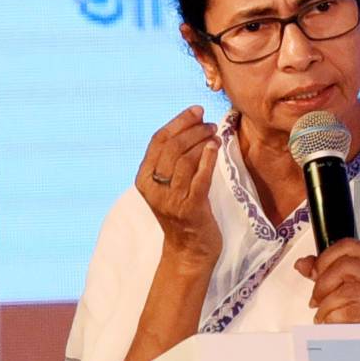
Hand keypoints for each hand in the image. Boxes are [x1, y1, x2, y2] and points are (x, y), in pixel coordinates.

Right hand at [135, 106, 221, 263]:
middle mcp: (154, 188)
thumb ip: (173, 160)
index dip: (178, 121)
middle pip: (172, 147)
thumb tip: (193, 124)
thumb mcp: (170, 184)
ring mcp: (171, 200)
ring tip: (215, 134)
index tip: (197, 110)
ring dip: (202, 141)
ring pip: (185, 160)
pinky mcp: (190, 209)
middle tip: (210, 124)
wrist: (189, 250)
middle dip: (193, 130)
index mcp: (144, 178)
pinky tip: (215, 147)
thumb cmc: (183, 211)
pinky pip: (199, 179)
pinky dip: (207, 159)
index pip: (158, 140)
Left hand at [294, 239, 359, 323]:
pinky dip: (335, 318)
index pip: (348, 246)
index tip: (314, 272)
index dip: (325, 258)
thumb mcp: (341, 284)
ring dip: (326, 306)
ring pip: (345, 291)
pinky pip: (351, 312)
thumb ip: (322, 271)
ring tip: (323, 314)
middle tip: (316, 299)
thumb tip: (303, 264)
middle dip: (323, 284)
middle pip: (345, 266)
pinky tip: (332, 321)